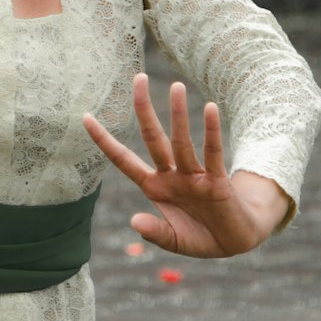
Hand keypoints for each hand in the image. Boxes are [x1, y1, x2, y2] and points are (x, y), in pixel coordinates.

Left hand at [83, 73, 287, 258]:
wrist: (236, 242)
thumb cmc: (201, 236)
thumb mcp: (174, 240)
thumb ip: (155, 232)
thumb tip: (134, 222)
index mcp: (154, 187)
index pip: (123, 160)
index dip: (104, 141)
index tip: (84, 116)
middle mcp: (171, 176)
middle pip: (153, 138)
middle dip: (144, 110)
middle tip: (138, 78)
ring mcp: (194, 176)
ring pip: (181, 141)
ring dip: (178, 115)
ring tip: (176, 86)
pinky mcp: (217, 182)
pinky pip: (212, 153)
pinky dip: (211, 132)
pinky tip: (208, 108)